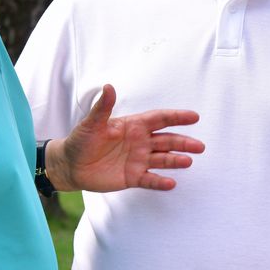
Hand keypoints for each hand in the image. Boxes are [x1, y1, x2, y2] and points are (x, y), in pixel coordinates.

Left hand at [51, 84, 203, 191]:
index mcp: (133, 126)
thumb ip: (103, 107)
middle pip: (166, 141)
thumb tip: (109, 87)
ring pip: (162, 159)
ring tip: (188, 161)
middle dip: (183, 142)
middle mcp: (140, 142)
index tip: (194, 117)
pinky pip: (150, 179)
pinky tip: (171, 183)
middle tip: (199, 146)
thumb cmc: (81, 140)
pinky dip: (160, 182)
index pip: (159, 119)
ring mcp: (138, 160)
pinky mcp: (133, 177)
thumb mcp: (91, 123)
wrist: (70, 165)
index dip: (177, 117)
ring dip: (176, 160)